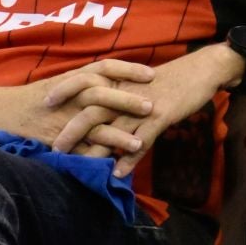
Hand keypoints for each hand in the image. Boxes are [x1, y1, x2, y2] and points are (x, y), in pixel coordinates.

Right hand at [0, 58, 156, 150]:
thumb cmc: (31, 98)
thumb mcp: (59, 84)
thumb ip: (83, 83)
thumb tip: (112, 84)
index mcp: (72, 78)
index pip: (105, 67)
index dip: (128, 69)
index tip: (151, 74)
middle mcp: (69, 95)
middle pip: (103, 92)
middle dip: (128, 100)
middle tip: (152, 107)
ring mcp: (62, 117)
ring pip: (94, 123)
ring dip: (118, 135)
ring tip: (139, 143)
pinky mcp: (55, 137)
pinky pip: (78, 148)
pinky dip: (95, 158)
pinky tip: (111, 166)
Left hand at [54, 48, 237, 178]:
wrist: (201, 70)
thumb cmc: (167, 79)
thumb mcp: (137, 82)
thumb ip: (117, 94)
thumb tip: (101, 109)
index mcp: (117, 82)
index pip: (83, 84)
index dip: (63, 91)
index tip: (44, 104)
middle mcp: (124, 93)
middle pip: (90, 112)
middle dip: (70, 131)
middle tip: (54, 149)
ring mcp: (141, 106)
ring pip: (112, 130)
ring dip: (95, 151)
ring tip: (79, 167)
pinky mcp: (160, 116)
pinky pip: (141, 141)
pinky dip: (128, 159)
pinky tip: (117, 174)